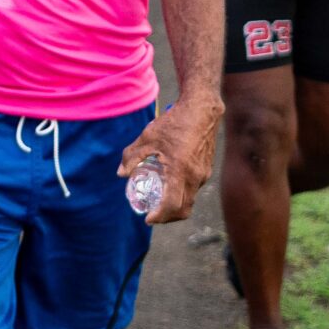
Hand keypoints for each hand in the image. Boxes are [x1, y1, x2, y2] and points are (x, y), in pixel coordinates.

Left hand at [119, 99, 218, 224]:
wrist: (202, 109)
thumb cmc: (174, 122)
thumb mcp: (148, 137)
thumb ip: (132, 156)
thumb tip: (121, 173)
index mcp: (180, 171)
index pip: (172, 205)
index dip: (160, 217)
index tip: (148, 219)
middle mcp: (195, 177)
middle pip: (184, 209)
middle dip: (168, 217)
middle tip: (153, 215)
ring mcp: (204, 174)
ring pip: (190, 199)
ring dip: (176, 205)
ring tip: (160, 199)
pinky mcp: (207, 169)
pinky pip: (194, 188)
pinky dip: (182, 192)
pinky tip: (171, 182)